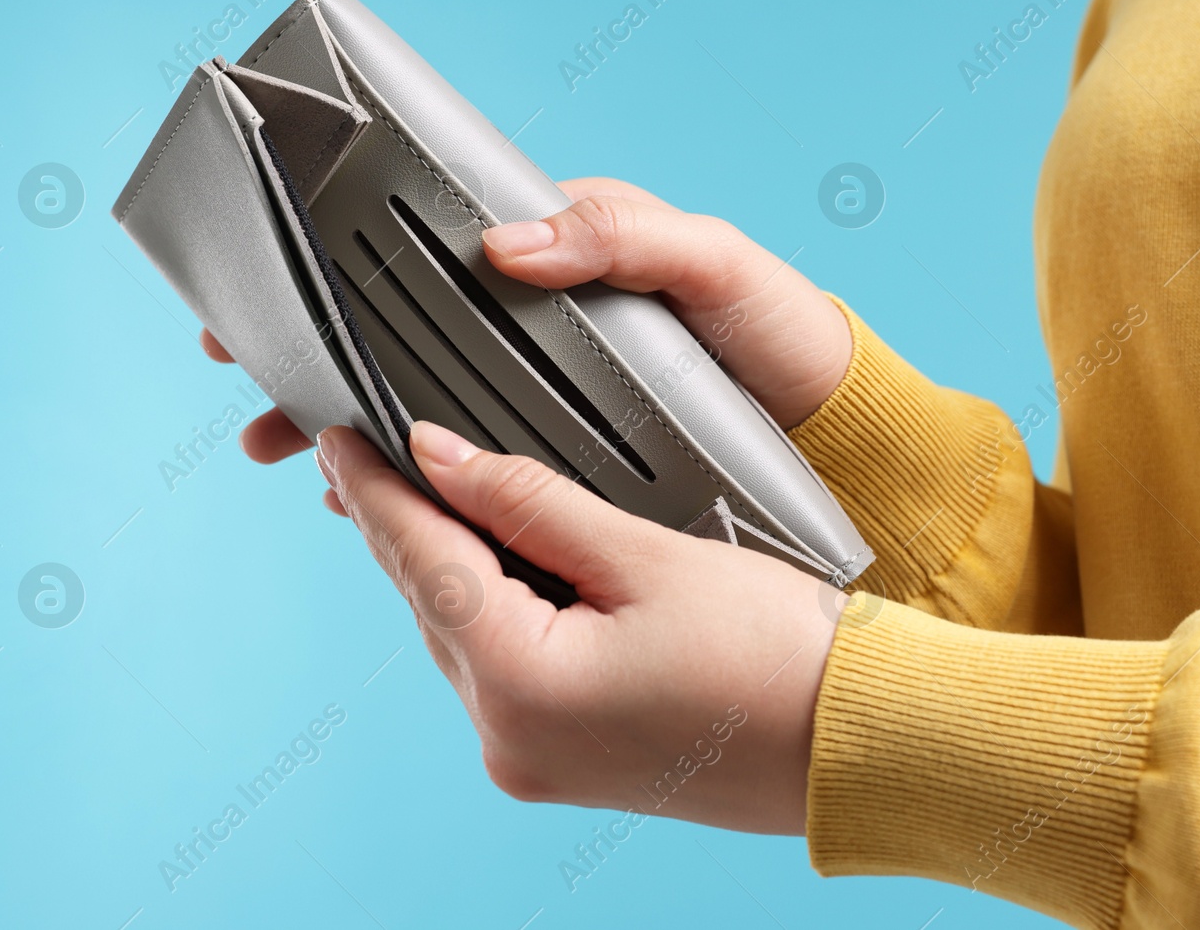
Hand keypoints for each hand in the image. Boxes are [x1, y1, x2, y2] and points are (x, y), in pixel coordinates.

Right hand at [206, 176, 852, 462]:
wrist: (836, 439)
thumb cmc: (781, 333)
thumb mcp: (712, 264)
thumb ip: (621, 236)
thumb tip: (503, 245)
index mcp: (566, 265)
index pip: (436, 260)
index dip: (351, 277)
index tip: (277, 299)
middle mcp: (546, 331)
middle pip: (412, 340)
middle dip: (325, 364)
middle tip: (253, 393)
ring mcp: (555, 402)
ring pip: (432, 410)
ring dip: (358, 431)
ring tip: (290, 452)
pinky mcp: (573, 465)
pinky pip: (479, 470)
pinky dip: (423, 485)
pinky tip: (377, 503)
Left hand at [313, 419, 841, 833]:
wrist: (856, 743)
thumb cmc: (777, 655)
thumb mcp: (649, 555)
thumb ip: (533, 503)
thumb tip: (445, 459)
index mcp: (523, 686)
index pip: (423, 561)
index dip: (379, 490)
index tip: (342, 438)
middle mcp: (511, 739)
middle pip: (433, 602)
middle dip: (407, 523)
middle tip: (373, 449)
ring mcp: (534, 760)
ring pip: (463, 636)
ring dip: (449, 566)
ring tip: (430, 491)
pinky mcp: (564, 761)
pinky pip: (501, 669)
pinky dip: (492, 609)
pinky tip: (498, 562)